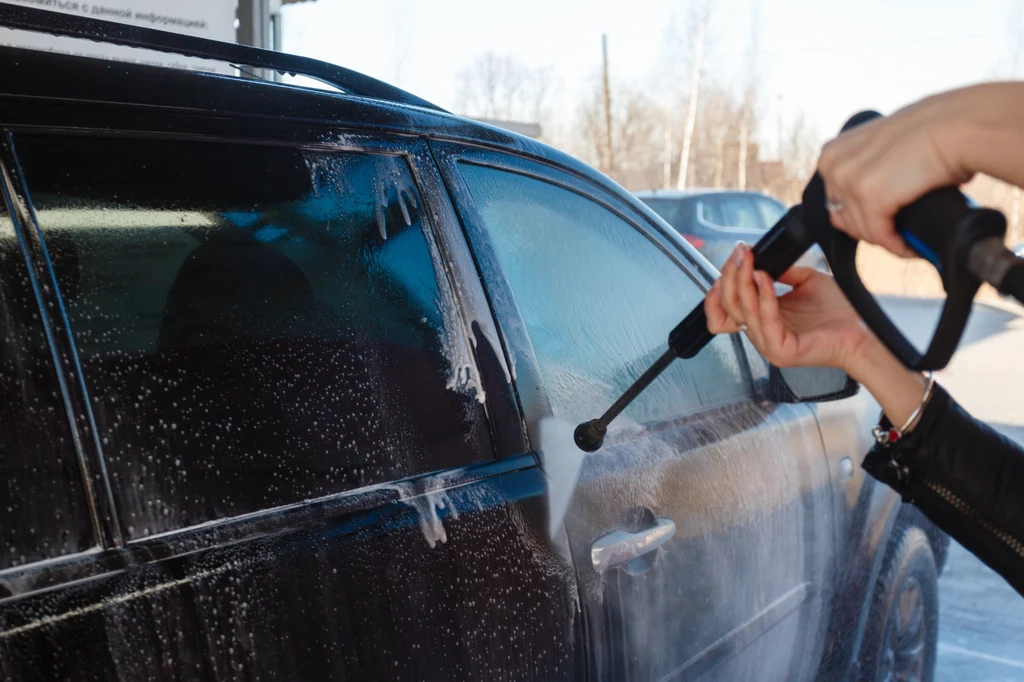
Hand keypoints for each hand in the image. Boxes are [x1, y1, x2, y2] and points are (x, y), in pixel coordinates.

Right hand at [704, 243, 870, 373]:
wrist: (862, 330)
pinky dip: (763, 295)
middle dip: (731, 276)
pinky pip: (766, 319)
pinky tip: (765, 277)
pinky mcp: (781, 350)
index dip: (722, 284)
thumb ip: (781, 272)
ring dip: (743, 282)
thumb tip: (762, 259)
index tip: (734, 258)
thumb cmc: (838, 312)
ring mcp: (769, 345)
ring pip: (743, 311)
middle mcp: (760, 335)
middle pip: (729, 306)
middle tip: (739, 253)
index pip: (725, 307)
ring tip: (750, 261)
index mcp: (762, 321)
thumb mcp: (804, 282)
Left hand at [817, 90, 972, 257]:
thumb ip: (868, 169)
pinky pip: (880, 236)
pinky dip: (898, 246)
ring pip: (863, 230)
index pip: (835, 200)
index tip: (882, 223)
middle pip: (844, 218)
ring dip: (887, 239)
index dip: (859, 216)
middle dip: (871, 228)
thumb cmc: (933, 133)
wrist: (959, 125)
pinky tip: (913, 246)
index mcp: (832, 153)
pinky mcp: (870, 197)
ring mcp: (848, 181)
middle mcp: (833, 165)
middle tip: (897, 232)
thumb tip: (876, 201)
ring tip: (909, 241)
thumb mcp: (884, 148)